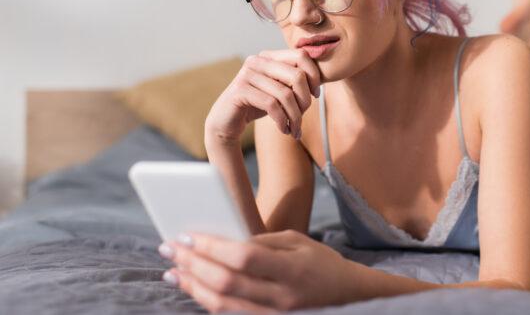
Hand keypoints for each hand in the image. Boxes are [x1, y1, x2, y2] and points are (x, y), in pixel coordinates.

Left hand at [158, 229, 361, 312]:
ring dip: (191, 285)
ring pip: (221, 304)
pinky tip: (191, 286)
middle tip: (169, 248)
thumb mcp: (298, 240)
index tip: (187, 235)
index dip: (211, 247)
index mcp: (292, 269)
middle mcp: (280, 298)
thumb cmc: (321, 263)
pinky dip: (205, 300)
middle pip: (226, 282)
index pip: (243, 257)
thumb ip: (261, 241)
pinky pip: (228, 314)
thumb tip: (222, 239)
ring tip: (172, 270)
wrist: (347, 297)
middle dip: (192, 264)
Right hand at [205, 48, 321, 143]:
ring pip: (285, 94)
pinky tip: (284, 129)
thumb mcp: (280, 91)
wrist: (227, 122)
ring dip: (295, 117)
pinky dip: (282, 120)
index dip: (314, 76)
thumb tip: (320, 81)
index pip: (301, 56)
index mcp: (270, 56)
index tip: (315, 96)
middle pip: (297, 76)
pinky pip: (272, 105)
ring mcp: (247, 74)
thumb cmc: (257, 105)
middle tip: (303, 117)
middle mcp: (258, 60)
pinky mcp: (240, 90)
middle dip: (305, 100)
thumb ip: (295, 82)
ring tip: (295, 129)